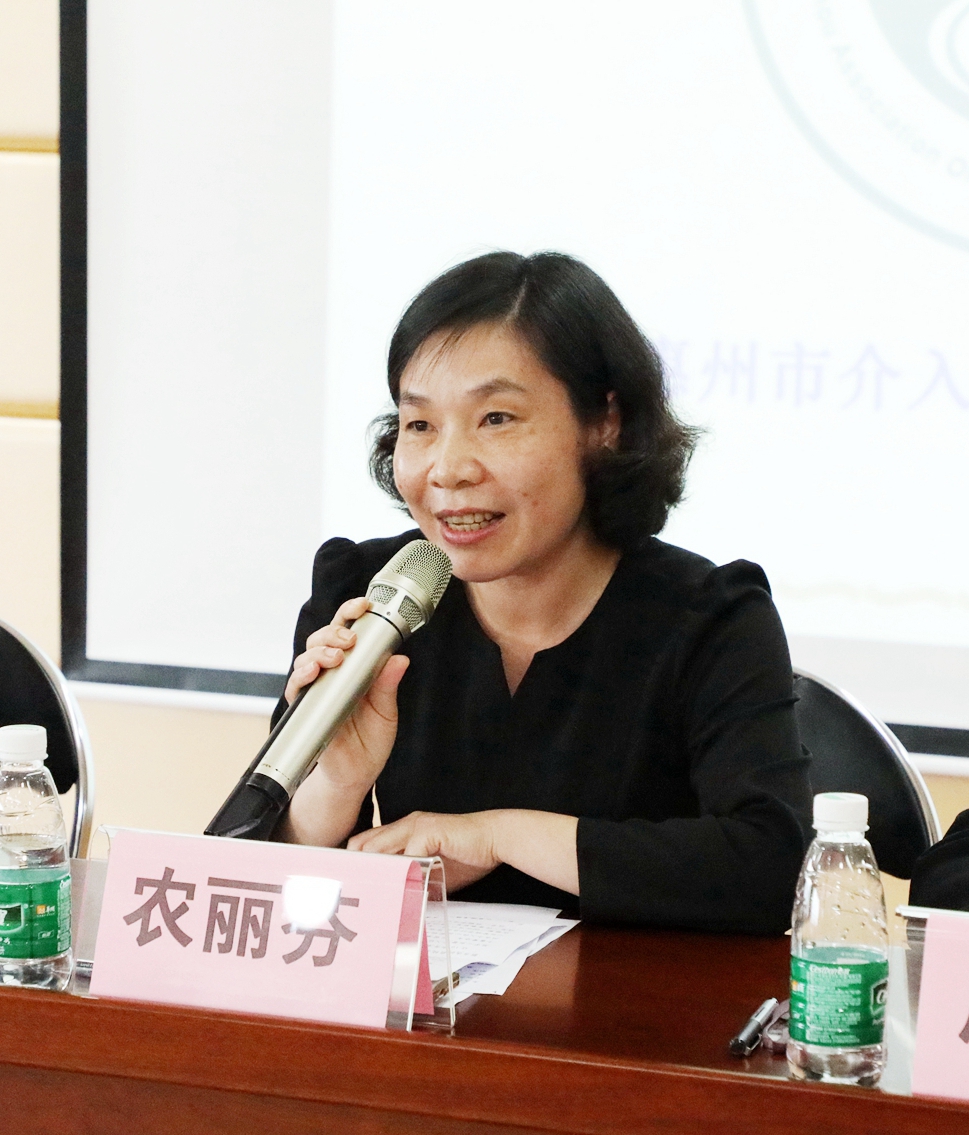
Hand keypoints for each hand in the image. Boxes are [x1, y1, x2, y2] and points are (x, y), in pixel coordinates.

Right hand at [280, 598, 408, 846]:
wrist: (355, 775)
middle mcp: (333, 673)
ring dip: (320, 650)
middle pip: (324, 637)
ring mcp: (317, 688)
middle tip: (350, 638)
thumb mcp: (386, 712)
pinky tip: (312, 671)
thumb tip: (399, 658)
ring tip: (335, 655)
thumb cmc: (369, 741)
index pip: (349, 631)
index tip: (365, 604)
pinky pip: (296, 686)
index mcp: (355, 668)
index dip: (353, 614)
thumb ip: (388, 685)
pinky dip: (302, 675)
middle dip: (335, 630)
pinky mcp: (305, 707)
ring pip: (308, 655)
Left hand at [349, 809, 580, 895]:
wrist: (494, 838)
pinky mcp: (429, 832)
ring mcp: (416, 826)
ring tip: (362, 896)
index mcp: (403, 830)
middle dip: (353, 870)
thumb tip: (398, 904)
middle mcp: (405, 825)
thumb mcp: (433, 870)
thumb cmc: (467, 854)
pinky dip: (399, 873)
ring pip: (379, 849)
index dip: (354, 863)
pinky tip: (395, 890)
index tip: (343, 885)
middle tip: (345, 895)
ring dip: (371, 873)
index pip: (366, 843)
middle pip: (363, 844)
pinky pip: (406, 855)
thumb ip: (413, 879)